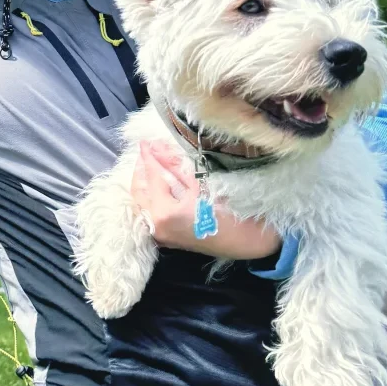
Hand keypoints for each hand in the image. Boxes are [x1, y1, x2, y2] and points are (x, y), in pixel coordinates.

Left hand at [131, 140, 280, 259]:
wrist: (248, 244)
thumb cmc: (231, 213)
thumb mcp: (202, 184)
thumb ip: (175, 166)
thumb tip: (156, 148)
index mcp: (165, 212)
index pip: (152, 177)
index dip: (149, 156)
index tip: (145, 141)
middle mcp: (156, 225)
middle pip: (139, 190)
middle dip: (141, 169)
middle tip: (147, 151)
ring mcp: (159, 234)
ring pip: (141, 202)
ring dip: (144, 182)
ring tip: (151, 164)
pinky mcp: (166, 238)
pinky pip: (148, 212)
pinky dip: (149, 196)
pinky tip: (157, 184)